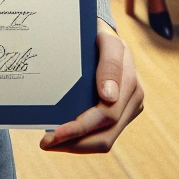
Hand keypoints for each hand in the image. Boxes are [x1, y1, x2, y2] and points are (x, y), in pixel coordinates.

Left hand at [40, 22, 142, 152]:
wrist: (102, 32)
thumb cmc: (98, 34)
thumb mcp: (104, 39)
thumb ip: (110, 63)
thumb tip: (109, 97)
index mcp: (130, 82)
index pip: (106, 115)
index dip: (80, 129)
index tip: (54, 134)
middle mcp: (133, 99)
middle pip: (105, 137)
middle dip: (74, 143)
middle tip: (45, 143)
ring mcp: (128, 109)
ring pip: (104, 141)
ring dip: (76, 146)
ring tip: (50, 142)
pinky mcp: (121, 115)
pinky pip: (102, 136)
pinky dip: (81, 140)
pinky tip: (63, 136)